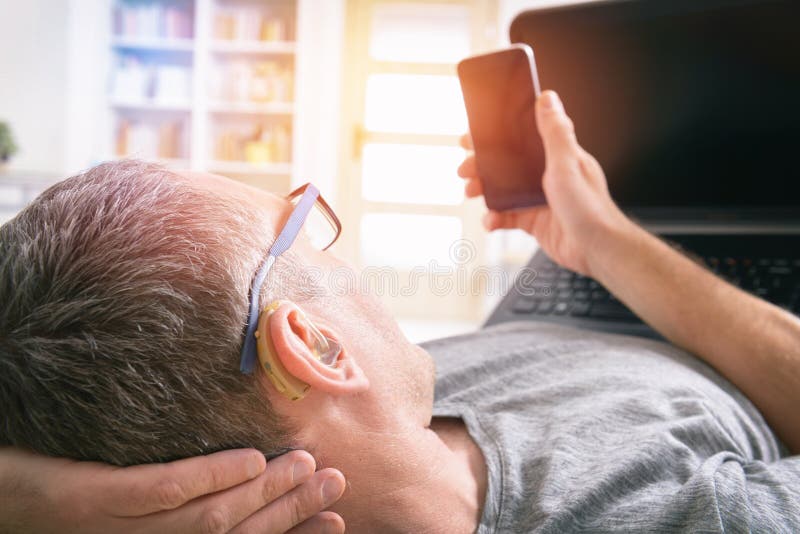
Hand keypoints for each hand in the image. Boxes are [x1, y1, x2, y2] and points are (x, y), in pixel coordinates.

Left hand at [0, 447, 344, 533]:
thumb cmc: (66, 508)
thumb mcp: (130, 521)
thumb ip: (182, 508)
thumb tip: (240, 480)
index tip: (336, 522)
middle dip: (292, 512)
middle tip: (334, 482)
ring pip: (211, 518)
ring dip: (266, 492)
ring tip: (305, 464)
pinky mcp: (94, 501)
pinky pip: (165, 490)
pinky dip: (213, 475)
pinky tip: (249, 459)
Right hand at [458, 90, 630, 275]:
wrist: (596, 250)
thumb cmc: (589, 207)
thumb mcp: (568, 163)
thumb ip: (555, 132)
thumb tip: (547, 98)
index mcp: (556, 156)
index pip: (521, 138)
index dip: (497, 136)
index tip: (474, 136)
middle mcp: (546, 175)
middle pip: (506, 164)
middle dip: (482, 165)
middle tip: (465, 169)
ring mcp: (538, 199)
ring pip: (502, 190)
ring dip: (484, 191)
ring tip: (471, 192)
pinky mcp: (533, 221)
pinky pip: (506, 217)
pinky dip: (494, 218)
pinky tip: (490, 221)